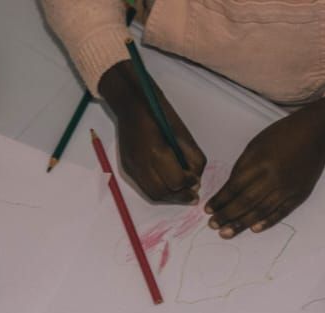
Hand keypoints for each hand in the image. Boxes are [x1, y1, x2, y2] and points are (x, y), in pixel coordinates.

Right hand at [98, 60, 206, 203]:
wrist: (131, 103)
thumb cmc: (159, 113)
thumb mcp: (182, 133)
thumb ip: (192, 156)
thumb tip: (196, 178)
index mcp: (157, 150)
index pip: (176, 181)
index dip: (188, 184)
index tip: (196, 182)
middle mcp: (141, 162)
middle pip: (163, 192)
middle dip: (180, 197)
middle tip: (192, 196)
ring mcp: (132, 166)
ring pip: (152, 194)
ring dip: (169, 197)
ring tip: (181, 194)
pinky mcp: (128, 167)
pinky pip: (144, 188)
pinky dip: (158, 191)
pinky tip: (168, 187)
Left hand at [205, 95, 324, 238]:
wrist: (315, 135)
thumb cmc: (283, 136)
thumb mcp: (256, 145)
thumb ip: (242, 167)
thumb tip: (229, 190)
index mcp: (259, 162)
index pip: (234, 186)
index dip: (220, 200)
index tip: (208, 209)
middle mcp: (272, 177)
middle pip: (245, 202)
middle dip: (226, 215)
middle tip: (213, 225)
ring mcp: (287, 188)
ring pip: (260, 211)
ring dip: (241, 224)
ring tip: (226, 232)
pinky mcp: (298, 195)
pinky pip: (280, 212)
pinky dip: (266, 222)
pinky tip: (253, 228)